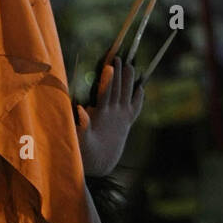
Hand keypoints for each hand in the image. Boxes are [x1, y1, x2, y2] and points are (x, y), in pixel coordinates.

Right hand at [76, 56, 143, 176]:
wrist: (101, 164)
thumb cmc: (86, 152)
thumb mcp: (80, 140)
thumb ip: (81, 125)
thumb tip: (81, 109)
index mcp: (102, 117)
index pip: (107, 93)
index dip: (109, 79)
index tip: (110, 66)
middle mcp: (115, 115)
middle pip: (119, 90)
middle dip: (119, 73)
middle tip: (119, 58)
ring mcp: (123, 119)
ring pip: (128, 95)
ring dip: (130, 80)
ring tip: (131, 66)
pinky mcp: (126, 124)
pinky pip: (135, 108)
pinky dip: (139, 98)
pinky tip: (141, 88)